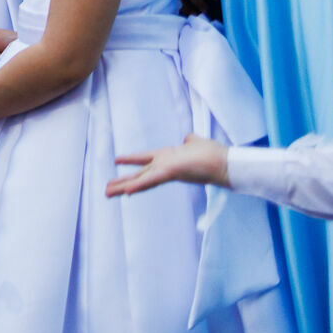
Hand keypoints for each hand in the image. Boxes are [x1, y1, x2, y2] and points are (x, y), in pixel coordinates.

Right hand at [107, 133, 231, 198]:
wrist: (226, 164)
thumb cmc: (214, 154)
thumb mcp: (196, 142)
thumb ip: (190, 140)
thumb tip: (187, 139)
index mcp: (167, 158)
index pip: (145, 161)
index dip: (131, 161)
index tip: (116, 161)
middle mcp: (164, 166)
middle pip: (138, 176)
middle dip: (122, 183)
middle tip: (106, 190)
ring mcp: (166, 171)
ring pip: (140, 180)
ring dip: (123, 187)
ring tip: (107, 193)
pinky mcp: (169, 173)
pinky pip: (149, 180)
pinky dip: (137, 186)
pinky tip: (126, 192)